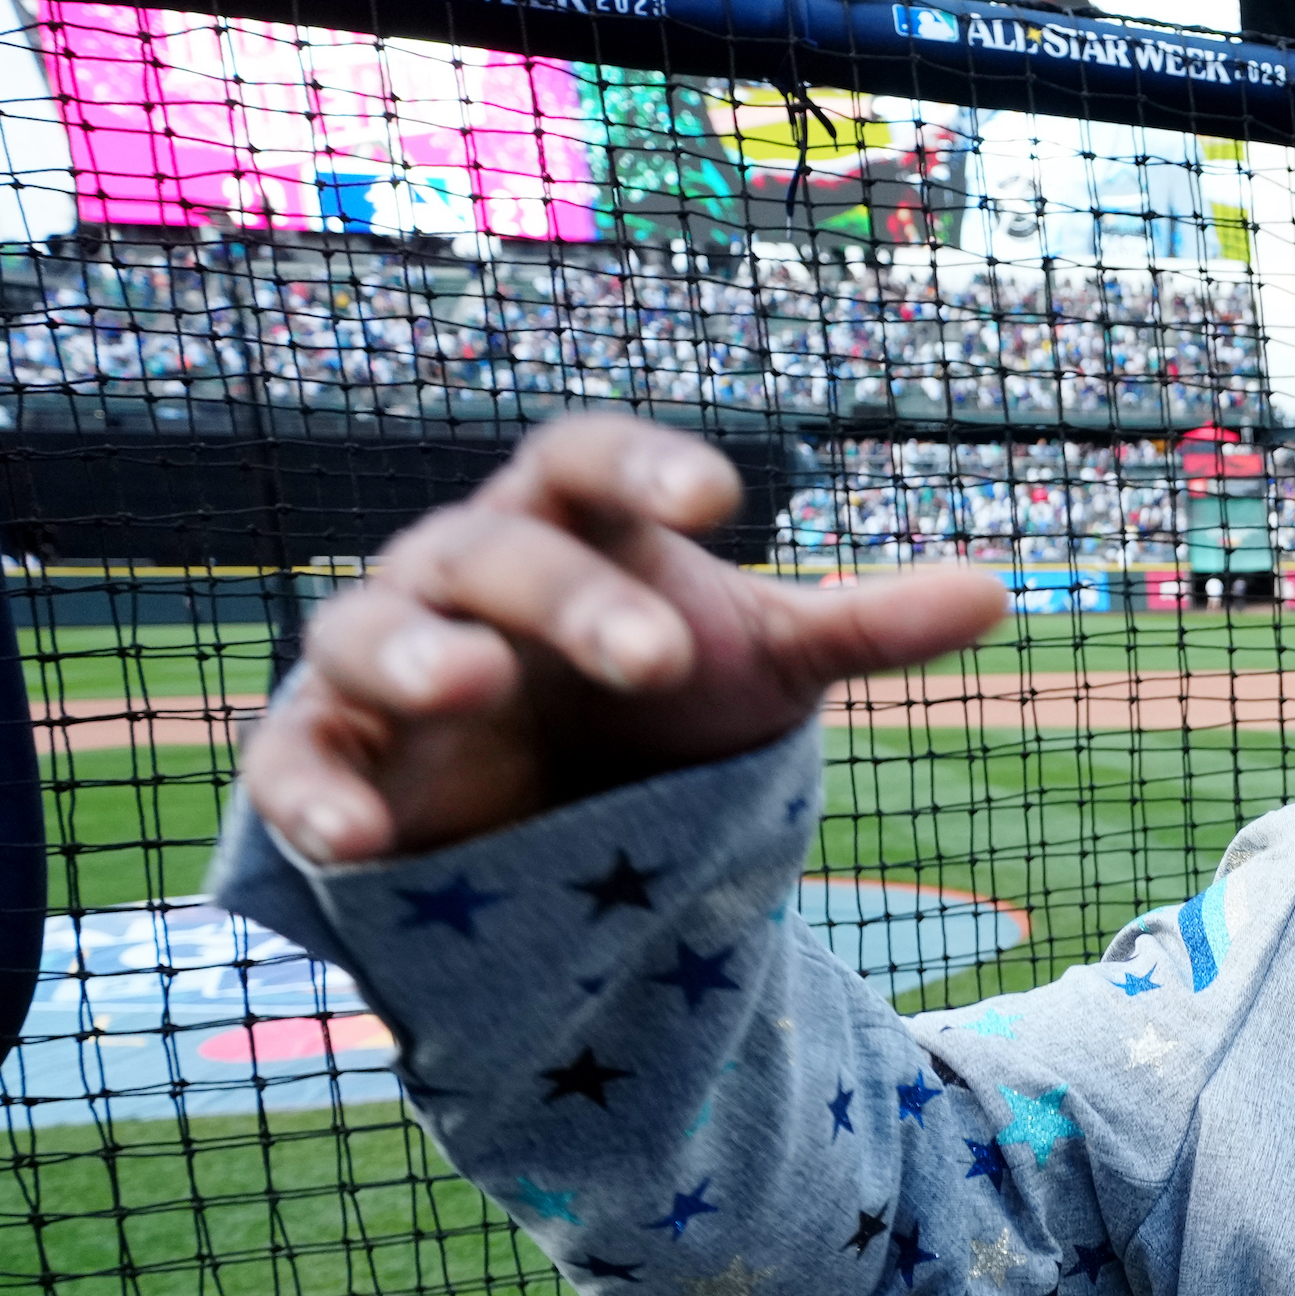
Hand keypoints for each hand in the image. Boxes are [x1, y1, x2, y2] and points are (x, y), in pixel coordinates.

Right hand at [240, 411, 1008, 864]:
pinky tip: (360, 835)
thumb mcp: (765, 667)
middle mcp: (461, 572)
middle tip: (656, 659)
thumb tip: (998, 591)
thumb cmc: (661, 702)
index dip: (645, 468)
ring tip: (475, 685)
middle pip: (497, 552)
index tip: (724, 499)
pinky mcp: (328, 756)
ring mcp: (381, 661)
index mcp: (570, 526)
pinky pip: (296, 761)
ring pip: (368, 631)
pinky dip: (315, 792)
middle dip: (570, 600)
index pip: (588, 460)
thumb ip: (861, 628)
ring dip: (417, 655)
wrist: (561, 806)